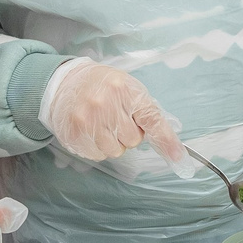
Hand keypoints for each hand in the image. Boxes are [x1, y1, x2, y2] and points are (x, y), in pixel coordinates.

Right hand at [41, 59, 181, 162]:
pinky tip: (90, 129)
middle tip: (117, 118)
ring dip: (113, 142)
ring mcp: (88, 121)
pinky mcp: (75, 135)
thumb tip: (167, 142)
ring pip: (116, 150)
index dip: (166, 140)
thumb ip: (145, 111)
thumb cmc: (102, 86)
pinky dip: (97, 146)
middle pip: (133, 140)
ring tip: (102, 124)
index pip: (151, 119)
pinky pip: (98, 154)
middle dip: (128, 133)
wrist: (64, 83)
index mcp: (125, 90)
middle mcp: (106, 105)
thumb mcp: (127, 88)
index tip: (179, 158)